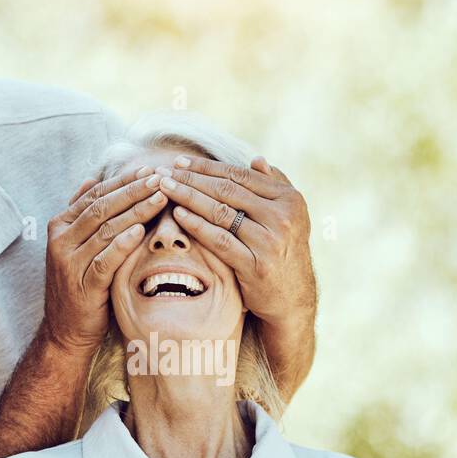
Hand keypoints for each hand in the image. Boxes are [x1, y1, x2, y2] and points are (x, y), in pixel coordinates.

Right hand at [42, 166, 169, 353]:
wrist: (66, 330)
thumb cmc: (80, 284)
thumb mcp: (77, 245)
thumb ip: (82, 212)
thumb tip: (91, 178)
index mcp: (61, 225)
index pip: (95, 194)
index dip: (123, 181)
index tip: (150, 170)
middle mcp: (61, 240)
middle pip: (102, 208)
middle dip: (133, 191)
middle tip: (160, 179)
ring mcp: (70, 264)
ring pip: (105, 230)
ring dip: (135, 212)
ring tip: (160, 198)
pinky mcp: (82, 286)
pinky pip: (105, 261)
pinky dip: (122, 245)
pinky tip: (141, 231)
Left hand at [155, 154, 316, 327]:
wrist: (292, 298)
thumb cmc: (284, 251)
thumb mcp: (290, 216)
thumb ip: (276, 186)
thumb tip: (256, 159)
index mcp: (290, 199)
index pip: (240, 175)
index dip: (207, 167)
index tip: (180, 161)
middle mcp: (282, 217)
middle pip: (227, 191)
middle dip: (191, 179)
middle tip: (164, 171)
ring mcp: (269, 242)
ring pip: (220, 212)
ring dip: (188, 197)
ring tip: (164, 188)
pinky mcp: (255, 266)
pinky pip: (220, 241)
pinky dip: (197, 226)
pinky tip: (178, 214)